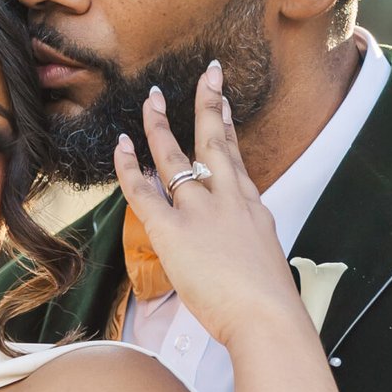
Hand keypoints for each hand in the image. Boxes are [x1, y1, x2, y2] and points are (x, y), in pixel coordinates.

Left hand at [112, 61, 299, 348]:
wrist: (268, 317)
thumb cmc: (269, 305)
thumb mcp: (266, 264)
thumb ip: (250, 248)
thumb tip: (242, 254)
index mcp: (251, 207)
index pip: (235, 159)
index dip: (227, 129)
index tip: (222, 106)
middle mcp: (228, 198)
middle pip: (215, 140)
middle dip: (210, 102)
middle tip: (207, 74)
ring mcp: (200, 210)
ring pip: (176, 155)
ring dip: (160, 124)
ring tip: (151, 99)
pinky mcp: (172, 230)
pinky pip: (142, 189)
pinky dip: (128, 165)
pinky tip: (121, 144)